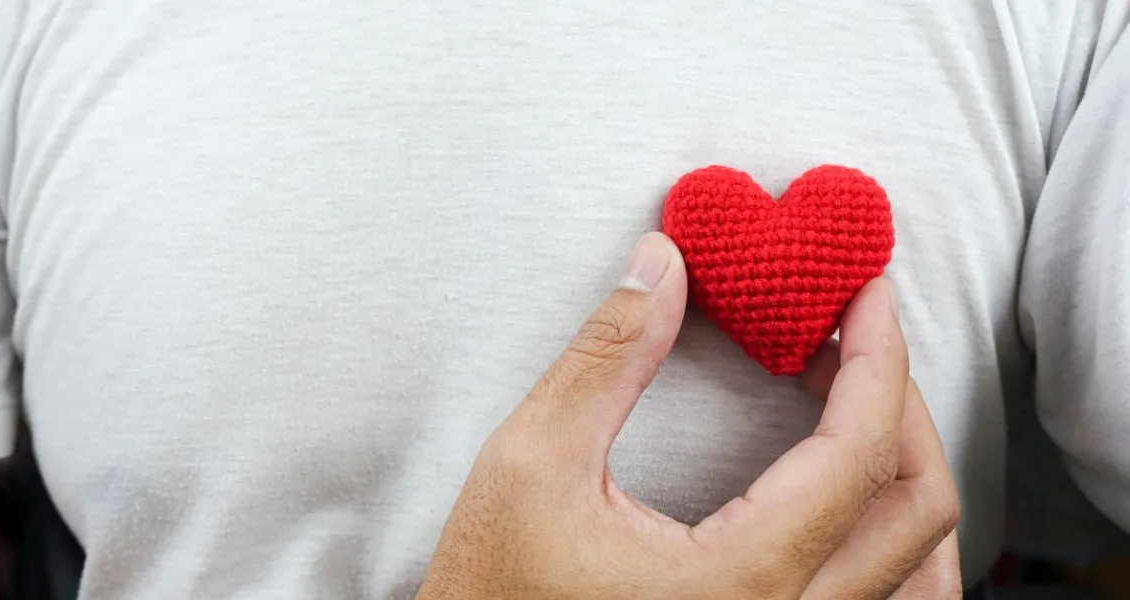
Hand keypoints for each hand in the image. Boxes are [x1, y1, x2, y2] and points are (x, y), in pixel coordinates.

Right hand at [417, 232, 960, 599]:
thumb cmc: (489, 590)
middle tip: (855, 334)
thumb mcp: (531, 462)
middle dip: (902, 401)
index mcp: (739, 580)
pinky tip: (849, 492)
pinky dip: (895, 538)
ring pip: (924, 575)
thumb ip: (607, 357)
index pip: (858, 454)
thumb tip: (663, 264)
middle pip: (919, 510)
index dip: (877, 358)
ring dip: (906, 472)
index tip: (864, 293)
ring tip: (860, 403)